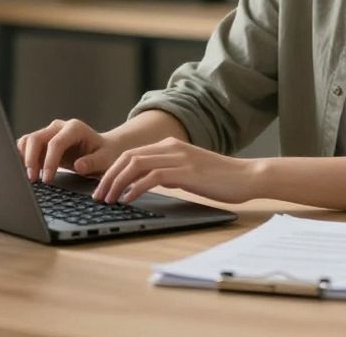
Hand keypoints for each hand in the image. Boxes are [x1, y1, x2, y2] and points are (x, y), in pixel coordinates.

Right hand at [16, 118, 123, 182]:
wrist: (103, 150)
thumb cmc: (105, 155)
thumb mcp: (105, 160)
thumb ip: (92, 162)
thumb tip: (78, 166)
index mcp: (75, 128)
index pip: (56, 143)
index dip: (49, 161)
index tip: (47, 179)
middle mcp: (59, 127)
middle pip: (36, 138)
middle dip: (31, 159)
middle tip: (32, 180)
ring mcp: (49, 132)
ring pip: (27, 140)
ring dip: (24, 158)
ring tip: (30, 177)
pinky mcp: (42, 140)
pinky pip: (26, 146)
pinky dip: (22, 157)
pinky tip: (27, 172)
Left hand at [92, 137, 260, 204]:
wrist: (247, 176)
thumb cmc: (221, 178)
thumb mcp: (189, 171)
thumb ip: (170, 172)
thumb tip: (151, 182)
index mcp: (170, 145)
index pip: (131, 154)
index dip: (112, 170)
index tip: (102, 187)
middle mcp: (171, 147)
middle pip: (127, 157)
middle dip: (108, 176)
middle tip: (98, 195)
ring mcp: (178, 157)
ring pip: (135, 164)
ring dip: (117, 183)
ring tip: (108, 199)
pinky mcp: (185, 171)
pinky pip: (152, 176)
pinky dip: (135, 188)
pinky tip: (128, 199)